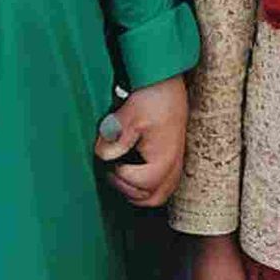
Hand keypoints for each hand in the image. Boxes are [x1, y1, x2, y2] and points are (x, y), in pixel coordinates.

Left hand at [94, 76, 188, 207]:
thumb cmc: (152, 97)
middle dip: (128, 190)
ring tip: (121, 175)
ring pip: (159, 194)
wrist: (167, 82)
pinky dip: (148, 185)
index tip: (109, 163)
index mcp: (164, 158)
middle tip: (113, 173)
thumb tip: (102, 156)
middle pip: (151, 198)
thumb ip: (115, 139)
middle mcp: (174, 164)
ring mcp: (176, 162)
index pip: (140, 184)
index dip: (120, 177)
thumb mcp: (128, 116)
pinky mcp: (174, 157)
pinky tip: (133, 171)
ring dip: (138, 191)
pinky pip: (164, 183)